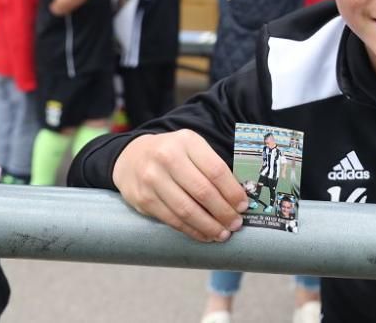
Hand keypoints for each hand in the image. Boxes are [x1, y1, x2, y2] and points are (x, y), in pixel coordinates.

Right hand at [112, 130, 250, 242]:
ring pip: (187, 210)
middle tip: (236, 223)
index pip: (216, 170)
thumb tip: (239, 196)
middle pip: (203, 191)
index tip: (243, 205)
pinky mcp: (143, 199)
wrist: (131, 157)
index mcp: (187, 142)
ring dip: (209, 226)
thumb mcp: (192, 147)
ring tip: (223, 234)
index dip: (232, 191)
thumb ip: (212, 166)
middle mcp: (167, 158)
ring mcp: (152, 179)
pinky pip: (172, 219)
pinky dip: (192, 230)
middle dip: (223, 212)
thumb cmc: (172, 154)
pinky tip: (205, 234)